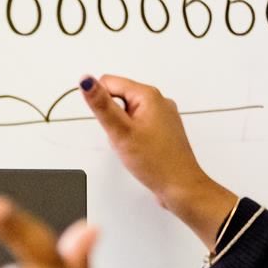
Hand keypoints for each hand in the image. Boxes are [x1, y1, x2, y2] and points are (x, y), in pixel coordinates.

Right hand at [79, 74, 235, 245]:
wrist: (180, 187)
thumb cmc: (157, 163)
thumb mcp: (121, 131)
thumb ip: (101, 104)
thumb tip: (86, 80)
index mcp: (149, 95)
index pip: (109, 82)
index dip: (102, 104)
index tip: (110, 124)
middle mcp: (159, 102)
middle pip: (118, 99)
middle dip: (113, 120)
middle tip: (124, 138)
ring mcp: (163, 117)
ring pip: (127, 115)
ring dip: (122, 131)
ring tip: (133, 147)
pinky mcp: (163, 131)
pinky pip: (138, 127)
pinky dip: (133, 138)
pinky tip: (140, 151)